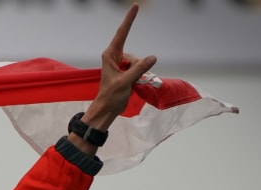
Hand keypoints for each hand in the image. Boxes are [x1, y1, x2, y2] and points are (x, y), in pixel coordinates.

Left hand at [82, 3, 156, 131]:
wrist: (107, 109)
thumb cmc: (111, 96)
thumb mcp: (125, 82)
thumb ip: (139, 69)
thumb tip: (153, 57)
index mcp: (110, 55)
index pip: (122, 33)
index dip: (129, 20)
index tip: (134, 6)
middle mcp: (115, 57)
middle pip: (135, 55)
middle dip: (137, 67)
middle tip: (129, 81)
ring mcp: (121, 65)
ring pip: (139, 63)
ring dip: (139, 73)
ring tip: (130, 84)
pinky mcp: (126, 72)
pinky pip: (140, 69)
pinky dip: (140, 76)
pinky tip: (134, 84)